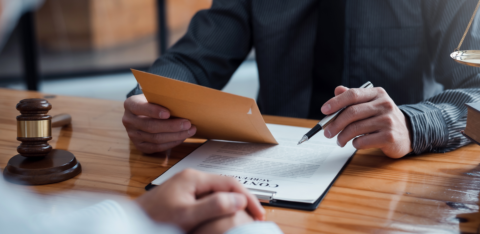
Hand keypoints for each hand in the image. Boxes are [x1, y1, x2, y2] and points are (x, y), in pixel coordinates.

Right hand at [122, 94, 196, 153]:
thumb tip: (182, 105)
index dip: (154, 111)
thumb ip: (162, 99)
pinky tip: (182, 137)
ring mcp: (133, 135)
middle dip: (171, 126)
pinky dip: (171, 143)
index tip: (168, 113)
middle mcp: (128, 120)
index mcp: (130, 104)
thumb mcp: (154, 96)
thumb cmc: (153, 103)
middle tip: (187, 123)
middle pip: (150, 126)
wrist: (144, 114)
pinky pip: (157, 147)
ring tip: (189, 130)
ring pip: (155, 139)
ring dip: (175, 135)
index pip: (140, 108)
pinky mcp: (140, 146)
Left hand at [135, 169, 264, 231]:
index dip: (247, 197)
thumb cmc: (153, 218)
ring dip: (232, 205)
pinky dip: (220, 208)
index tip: (258, 213)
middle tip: (256, 217)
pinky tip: (224, 217)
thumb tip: (238, 200)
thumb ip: (213, 206)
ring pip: (217, 193)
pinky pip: (208, 199)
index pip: (230, 182)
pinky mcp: (183, 196)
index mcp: (194, 178)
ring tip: (244, 218)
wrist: (131, 222)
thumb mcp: (186, 215)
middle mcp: (191, 178)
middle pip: (225, 186)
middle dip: (242, 200)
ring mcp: (187, 187)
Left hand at [321, 86, 412, 157]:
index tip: (324, 111)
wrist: (407, 133)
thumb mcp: (371, 104)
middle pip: (352, 113)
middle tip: (327, 133)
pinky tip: (355, 143)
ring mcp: (388, 121)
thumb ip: (353, 98)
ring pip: (355, 128)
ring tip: (339, 141)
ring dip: (342, 137)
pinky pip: (363, 141)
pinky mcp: (389, 137)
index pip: (352, 94)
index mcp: (377, 94)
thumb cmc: (383, 118)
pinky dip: (354, 144)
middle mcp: (384, 105)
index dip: (336, 102)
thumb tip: (337, 89)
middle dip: (335, 124)